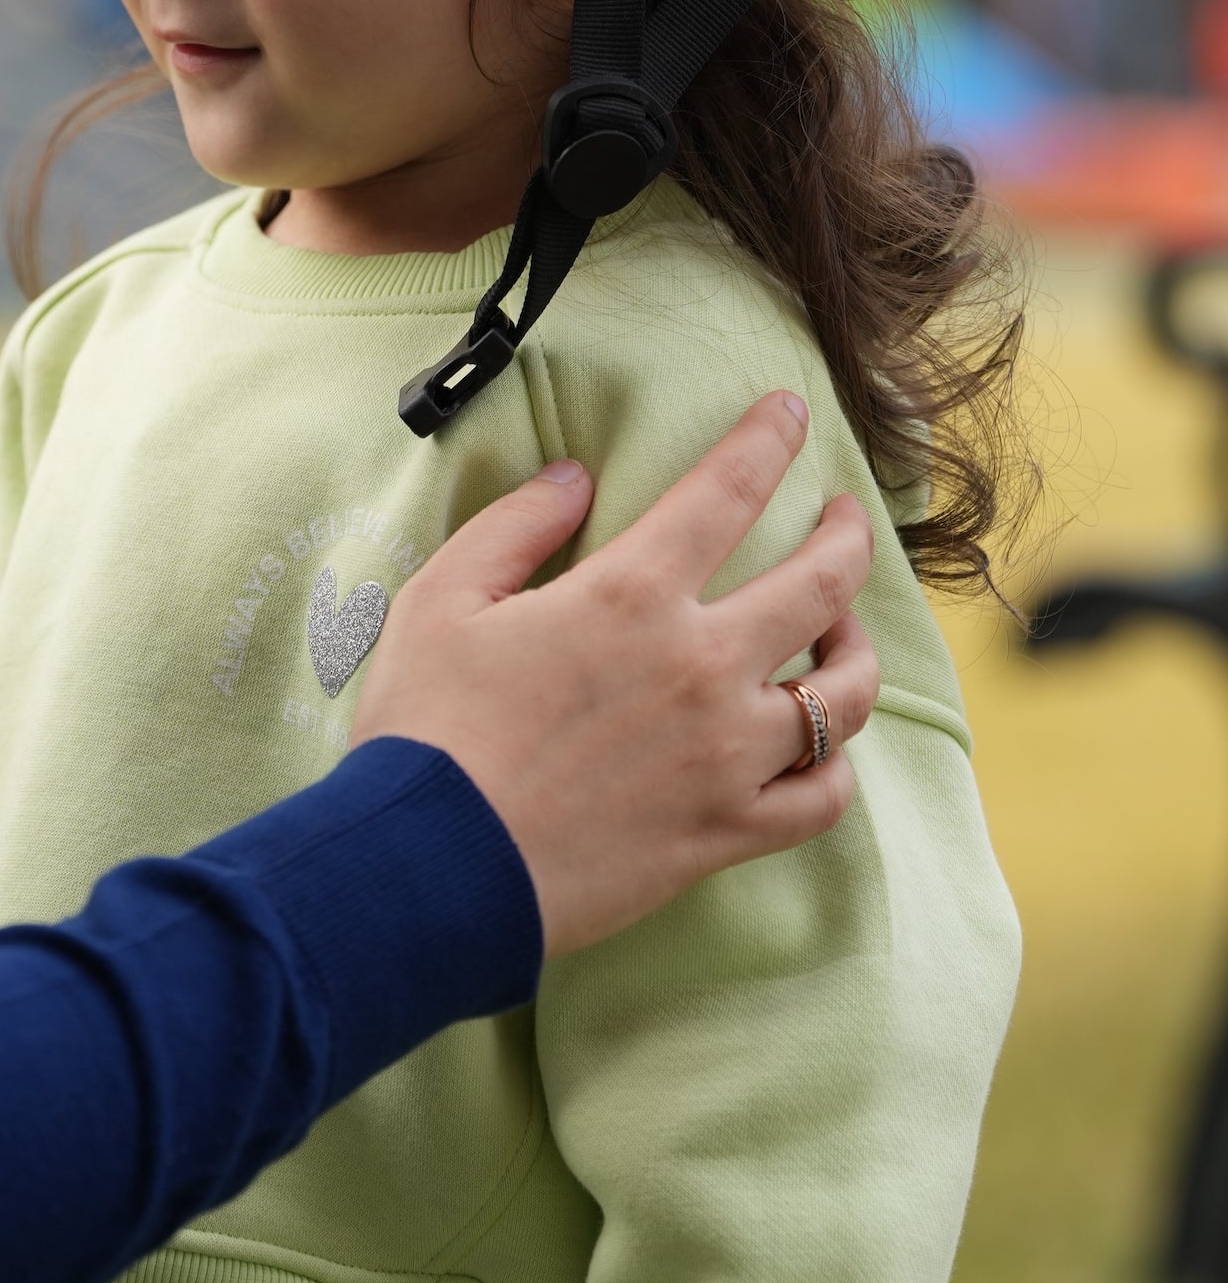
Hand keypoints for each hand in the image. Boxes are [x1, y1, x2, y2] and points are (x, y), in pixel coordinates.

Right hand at [352, 393, 880, 958]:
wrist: (429, 869)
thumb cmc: (425, 730)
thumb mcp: (439, 599)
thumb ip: (513, 526)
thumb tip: (572, 476)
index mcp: (631, 596)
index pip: (727, 491)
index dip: (767, 438)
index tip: (790, 413)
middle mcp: (701, 666)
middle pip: (821, 583)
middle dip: (848, 534)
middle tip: (845, 516)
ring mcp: (725, 756)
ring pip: (843, 695)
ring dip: (856, 648)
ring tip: (843, 632)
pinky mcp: (724, 833)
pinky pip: (821, 798)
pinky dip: (834, 766)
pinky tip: (817, 747)